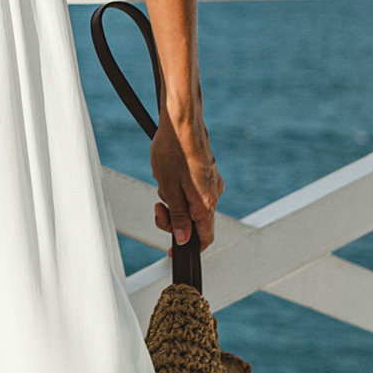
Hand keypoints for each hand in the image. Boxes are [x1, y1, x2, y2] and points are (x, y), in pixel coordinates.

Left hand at [151, 111, 223, 250]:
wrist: (182, 121)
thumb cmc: (173, 151)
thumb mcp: (169, 189)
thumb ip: (178, 216)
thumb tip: (183, 238)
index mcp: (206, 203)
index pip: (205, 237)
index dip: (188, 247)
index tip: (171, 251)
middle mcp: (214, 194)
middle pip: (195, 220)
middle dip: (174, 217)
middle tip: (158, 207)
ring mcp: (212, 181)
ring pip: (192, 203)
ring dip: (175, 200)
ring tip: (162, 181)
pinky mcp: (207, 170)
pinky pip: (194, 188)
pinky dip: (180, 188)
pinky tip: (169, 173)